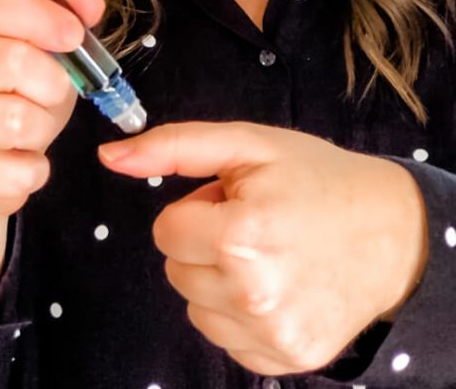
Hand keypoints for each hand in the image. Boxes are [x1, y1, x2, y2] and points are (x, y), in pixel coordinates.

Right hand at [0, 0, 103, 222]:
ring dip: (44, 125)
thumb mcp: (40, 50)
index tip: (73, 35)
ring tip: (35, 127)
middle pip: (9, 60)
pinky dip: (36, 168)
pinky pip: (20, 170)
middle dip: (53, 80)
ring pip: (15, 118)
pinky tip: (21, 160)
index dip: (38, 16)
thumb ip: (64, 15)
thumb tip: (91, 2)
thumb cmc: (9, 97)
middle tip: (55, 91)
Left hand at [99, 122, 427, 375]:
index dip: (197, 209)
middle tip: (256, 223)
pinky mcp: (286, 358)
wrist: (393, 230)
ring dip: (218, 278)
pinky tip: (278, 285)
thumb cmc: (316, 178)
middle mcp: (253, 293)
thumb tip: (109, 156)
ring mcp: (271, 332)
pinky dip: (239, 312)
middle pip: (177, 269)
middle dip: (205, 242)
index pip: (166, 230)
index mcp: (241, 235)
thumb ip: (173, 146)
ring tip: (268, 252)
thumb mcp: (248, 144)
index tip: (237, 201)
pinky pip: (225, 337)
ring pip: (196, 305)